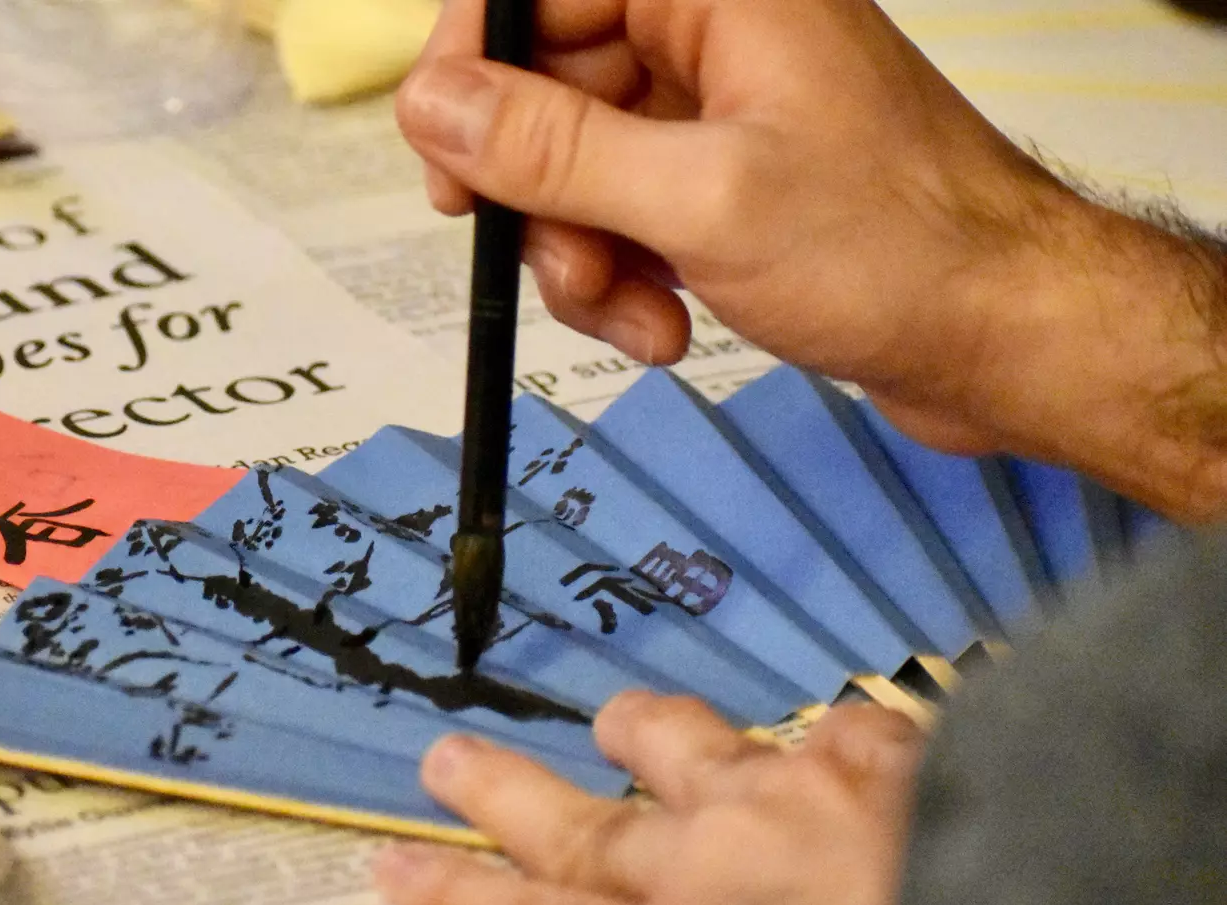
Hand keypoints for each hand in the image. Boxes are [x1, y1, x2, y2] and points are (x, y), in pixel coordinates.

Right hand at [374, 692, 924, 904]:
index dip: (456, 898)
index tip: (394, 862)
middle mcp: (710, 874)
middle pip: (580, 828)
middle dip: (502, 795)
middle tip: (446, 755)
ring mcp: (794, 802)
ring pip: (690, 747)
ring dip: (647, 734)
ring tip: (619, 718)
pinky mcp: (886, 759)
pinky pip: (834, 733)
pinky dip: (822, 744)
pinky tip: (832, 744)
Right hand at [396, 0, 1226, 518]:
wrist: (1009, 337)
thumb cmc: (897, 251)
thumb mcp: (698, 202)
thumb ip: (551, 150)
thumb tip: (430, 103)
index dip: (477, 65)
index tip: (453, 161)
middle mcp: (713, 32)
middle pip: (548, 85)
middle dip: (540, 196)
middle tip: (563, 266)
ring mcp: (719, 108)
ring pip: (576, 164)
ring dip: (583, 256)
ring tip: (637, 317)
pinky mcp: (725, 177)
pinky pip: (622, 212)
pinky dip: (625, 277)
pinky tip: (666, 326)